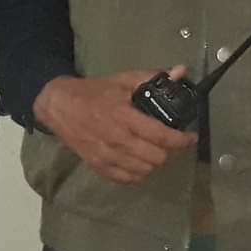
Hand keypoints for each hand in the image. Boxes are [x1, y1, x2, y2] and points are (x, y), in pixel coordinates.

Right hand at [34, 70, 197, 184]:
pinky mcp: (98, 166)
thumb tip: (181, 71)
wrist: (59, 106)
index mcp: (124, 116)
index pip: (161, 136)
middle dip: (170, 152)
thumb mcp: (122, 80)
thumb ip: (152, 78)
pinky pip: (126, 179)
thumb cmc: (94, 92)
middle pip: (156, 158)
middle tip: (172, 144)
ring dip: (155, 163)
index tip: (191, 137)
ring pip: (144, 171)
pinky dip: (138, 174)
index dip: (181, 140)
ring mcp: (106, 155)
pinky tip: (140, 163)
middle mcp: (116, 139)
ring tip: (156, 153)